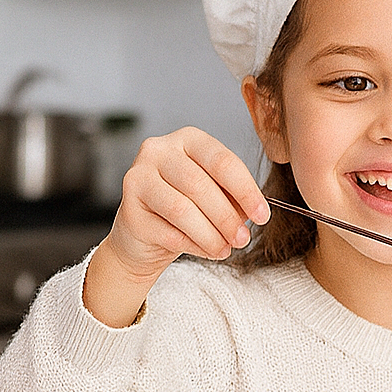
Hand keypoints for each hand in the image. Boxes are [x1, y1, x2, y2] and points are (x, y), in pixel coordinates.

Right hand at [84, 127, 270, 325]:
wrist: (145, 238)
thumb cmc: (188, 209)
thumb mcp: (217, 197)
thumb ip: (234, 198)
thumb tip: (254, 212)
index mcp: (188, 140)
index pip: (222, 161)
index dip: (246, 190)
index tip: (263, 216)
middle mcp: (158, 151)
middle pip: (200, 185)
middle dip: (227, 217)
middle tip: (243, 239)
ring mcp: (137, 177)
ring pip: (182, 209)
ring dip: (211, 235)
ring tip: (226, 249)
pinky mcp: (128, 210)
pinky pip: (168, 232)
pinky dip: (194, 246)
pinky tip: (207, 251)